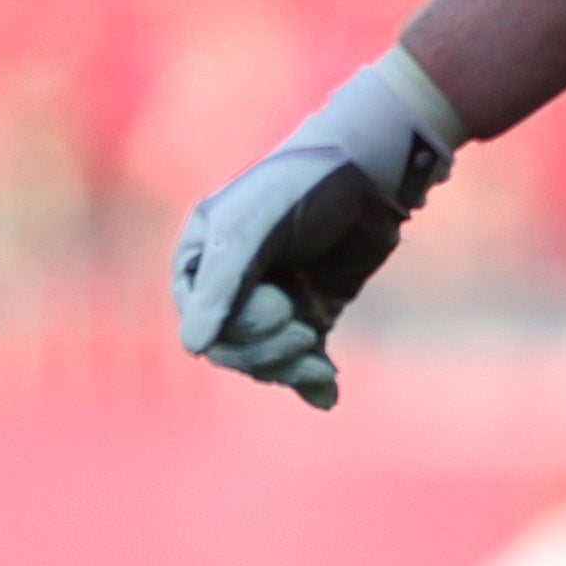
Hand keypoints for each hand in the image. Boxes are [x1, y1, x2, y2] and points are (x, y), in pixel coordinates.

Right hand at [169, 51, 460, 410]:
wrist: (373, 171)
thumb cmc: (303, 186)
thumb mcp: (253, 229)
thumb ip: (223, 286)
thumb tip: (192, 348)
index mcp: (202, 257)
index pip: (198, 320)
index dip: (234, 328)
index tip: (279, 306)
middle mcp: (230, 283)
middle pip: (230, 347)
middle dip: (265, 350)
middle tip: (302, 330)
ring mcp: (271, 301)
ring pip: (264, 359)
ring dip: (289, 366)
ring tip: (320, 362)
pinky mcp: (311, 312)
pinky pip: (301, 359)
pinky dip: (312, 379)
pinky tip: (326, 395)